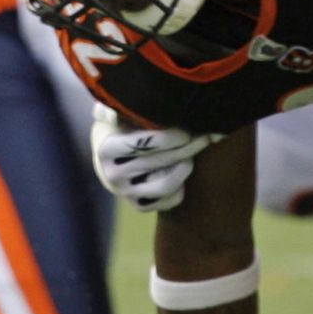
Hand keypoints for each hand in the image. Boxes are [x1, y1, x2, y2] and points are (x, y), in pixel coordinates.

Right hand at [90, 104, 222, 211]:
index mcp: (106, 149)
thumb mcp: (112, 111)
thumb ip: (115, 107)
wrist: (109, 155)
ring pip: (167, 185)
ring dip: (185, 167)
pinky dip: (182, 185)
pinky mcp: (140, 206)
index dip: (170, 136)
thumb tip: (118, 109)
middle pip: (161, 161)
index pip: (144, 143)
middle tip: (206, 135)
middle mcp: (113, 175)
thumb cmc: (119, 125)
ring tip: (191, 153)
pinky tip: (181, 168)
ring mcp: (126, 193)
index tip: (186, 129)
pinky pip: (171, 200)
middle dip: (188, 146)